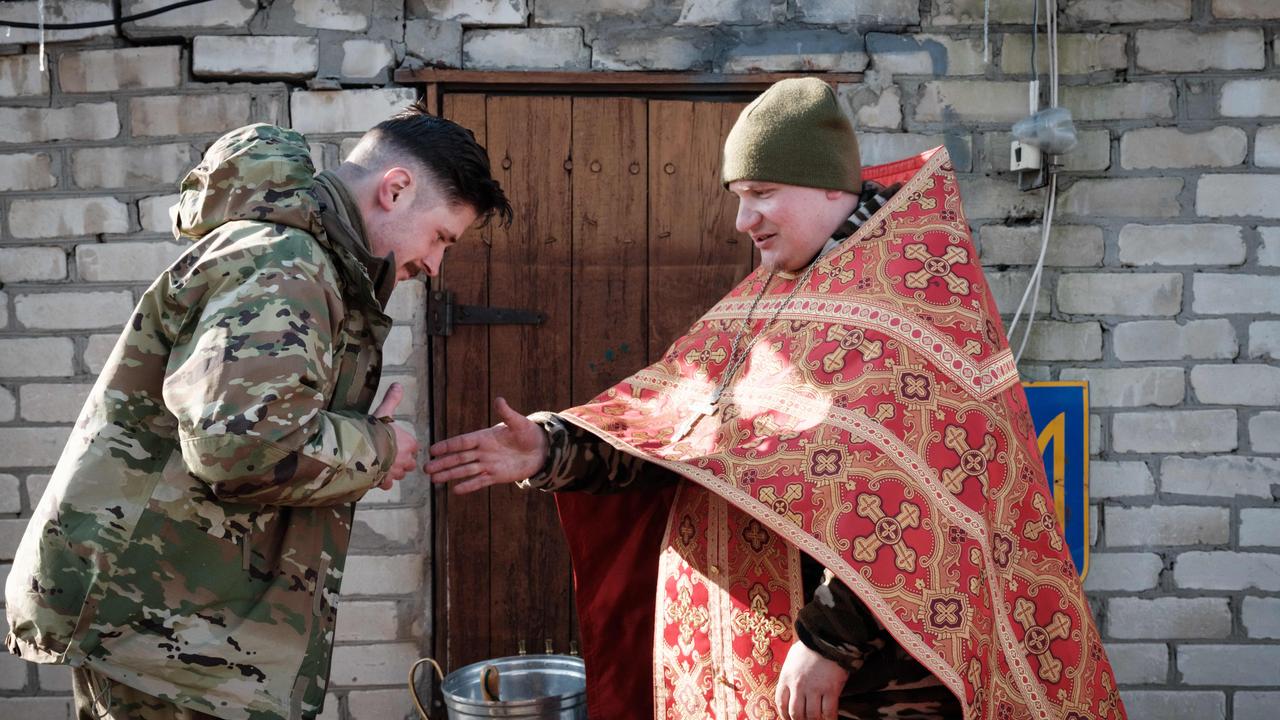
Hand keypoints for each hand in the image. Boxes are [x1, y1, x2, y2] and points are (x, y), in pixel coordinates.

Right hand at [373, 383, 418, 490]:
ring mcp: (396, 472)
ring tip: (379, 463)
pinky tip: (374, 474)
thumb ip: (392, 399)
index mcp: (409, 443)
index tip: (394, 443)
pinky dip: (382, 481)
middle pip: (409, 463)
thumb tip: (398, 384)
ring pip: (399, 474)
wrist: (358, 450)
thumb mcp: (383, 412)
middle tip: (387, 454)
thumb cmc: (372, 430)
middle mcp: (406, 459)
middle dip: (401, 460)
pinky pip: (388, 484)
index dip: (404, 445)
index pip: (414, 446)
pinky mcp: (385, 482)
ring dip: (392, 471)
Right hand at [425, 397, 547, 493]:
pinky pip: (479, 481)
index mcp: (484, 437)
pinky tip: (455, 490)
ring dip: (449, 475)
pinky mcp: (496, 476)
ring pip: (465, 470)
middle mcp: (482, 451)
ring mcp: (488, 464)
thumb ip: (507, 414)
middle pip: (458, 458)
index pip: (462, 442)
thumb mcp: (519, 423)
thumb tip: (499, 400)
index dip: (447, 446)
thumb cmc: (529, 433)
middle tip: (425, 468)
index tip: (432, 450)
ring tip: (434, 480)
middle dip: (442, 463)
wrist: (541, 450)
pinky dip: (468, 486)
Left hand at [775, 641, 848, 719]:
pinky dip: (829, 719)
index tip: (789, 719)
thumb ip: (789, 674)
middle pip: (795, 713)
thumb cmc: (810, 647)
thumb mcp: (792, 659)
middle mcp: (798, 686)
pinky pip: (828, 712)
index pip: (781, 702)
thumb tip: (789, 686)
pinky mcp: (830, 690)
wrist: (826, 638)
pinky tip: (830, 719)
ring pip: (812, 715)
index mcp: (787, 677)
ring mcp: (814, 689)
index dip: (784, 714)